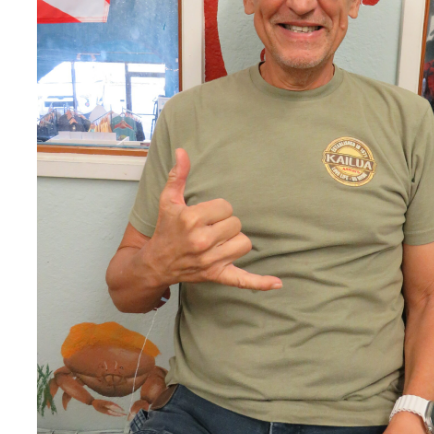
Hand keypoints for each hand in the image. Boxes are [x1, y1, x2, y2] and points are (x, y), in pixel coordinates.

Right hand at [142, 149, 282, 291]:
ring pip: (244, 243)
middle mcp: (201, 241)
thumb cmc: (166, 229)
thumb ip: (179, 175)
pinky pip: (243, 280)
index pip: (226, 206)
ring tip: (218, 242)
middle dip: (225, 224)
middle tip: (209, 229)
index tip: (205, 215)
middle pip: (236, 224)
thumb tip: (182, 151)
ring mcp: (210, 261)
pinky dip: (260, 282)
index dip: (218, 209)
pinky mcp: (217, 275)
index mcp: (191, 220)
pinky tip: (277, 283)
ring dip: (234, 241)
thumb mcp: (169, 200)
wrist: (156, 263)